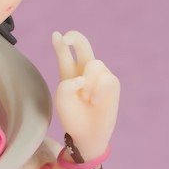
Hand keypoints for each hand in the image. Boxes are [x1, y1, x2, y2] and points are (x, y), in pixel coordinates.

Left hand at [51, 30, 119, 159]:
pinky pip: (104, 78)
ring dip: (86, 83)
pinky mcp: (112, 82)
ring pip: (92, 64)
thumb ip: (66, 85)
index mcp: (69, 73)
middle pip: (82, 44)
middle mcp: (85, 70)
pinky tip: (94, 102)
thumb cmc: (73, 116)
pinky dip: (96, 91)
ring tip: (85, 99)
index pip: (65, 54)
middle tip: (66, 39)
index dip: (60, 44)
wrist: (87, 133)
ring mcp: (100, 74)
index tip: (55, 35)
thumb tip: (81, 78)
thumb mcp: (62, 101)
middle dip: (75, 38)